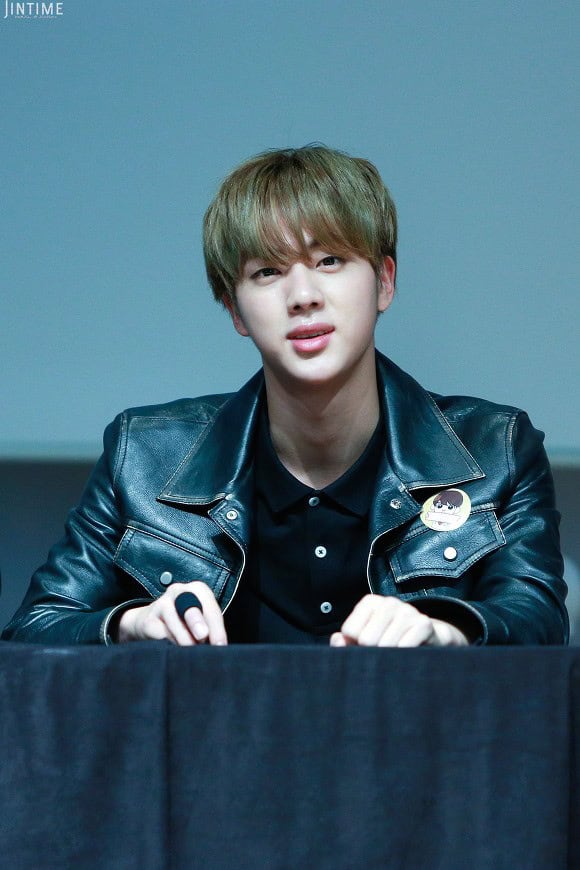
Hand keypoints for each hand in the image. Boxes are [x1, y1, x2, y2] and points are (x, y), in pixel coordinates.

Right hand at [116, 581, 227, 645]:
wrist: (150, 622)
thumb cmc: (183, 622)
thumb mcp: (200, 620)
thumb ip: (210, 630)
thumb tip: (218, 647)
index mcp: (197, 590)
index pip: (210, 608)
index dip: (216, 628)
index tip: (220, 644)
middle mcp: (179, 592)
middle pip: (189, 605)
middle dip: (196, 621)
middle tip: (202, 636)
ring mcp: (161, 605)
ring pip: (173, 621)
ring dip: (184, 639)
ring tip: (190, 652)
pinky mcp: (148, 620)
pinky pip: (160, 634)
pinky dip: (169, 644)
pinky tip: (175, 651)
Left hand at [329, 594, 468, 647]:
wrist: (427, 641)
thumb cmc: (388, 642)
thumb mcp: (364, 641)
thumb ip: (345, 642)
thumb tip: (337, 640)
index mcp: (370, 602)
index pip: (349, 631)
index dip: (355, 646)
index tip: (367, 646)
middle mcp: (388, 602)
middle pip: (366, 640)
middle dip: (373, 653)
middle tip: (384, 653)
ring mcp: (408, 611)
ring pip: (385, 645)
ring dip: (389, 658)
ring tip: (396, 654)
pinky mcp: (424, 623)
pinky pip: (406, 646)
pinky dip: (404, 657)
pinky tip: (408, 655)